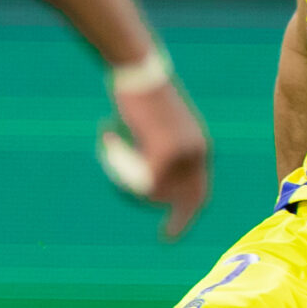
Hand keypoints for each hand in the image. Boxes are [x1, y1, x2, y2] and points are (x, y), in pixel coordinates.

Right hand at [114, 76, 212, 239]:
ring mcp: (182, 154)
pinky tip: (107, 133)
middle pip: (184, 200)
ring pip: (153, 190)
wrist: (138, 69)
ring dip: (127, 177)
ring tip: (110, 146)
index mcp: (199, 147)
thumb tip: (148, 182)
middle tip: (169, 238)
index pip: (199, 191)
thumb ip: (157, 153)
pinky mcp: (164, 152)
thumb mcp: (156, 128)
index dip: (186, 214)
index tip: (173, 234)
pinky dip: (117, 161)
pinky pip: (139, 178)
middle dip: (177, 220)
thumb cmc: (142, 95)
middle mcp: (196, 152)